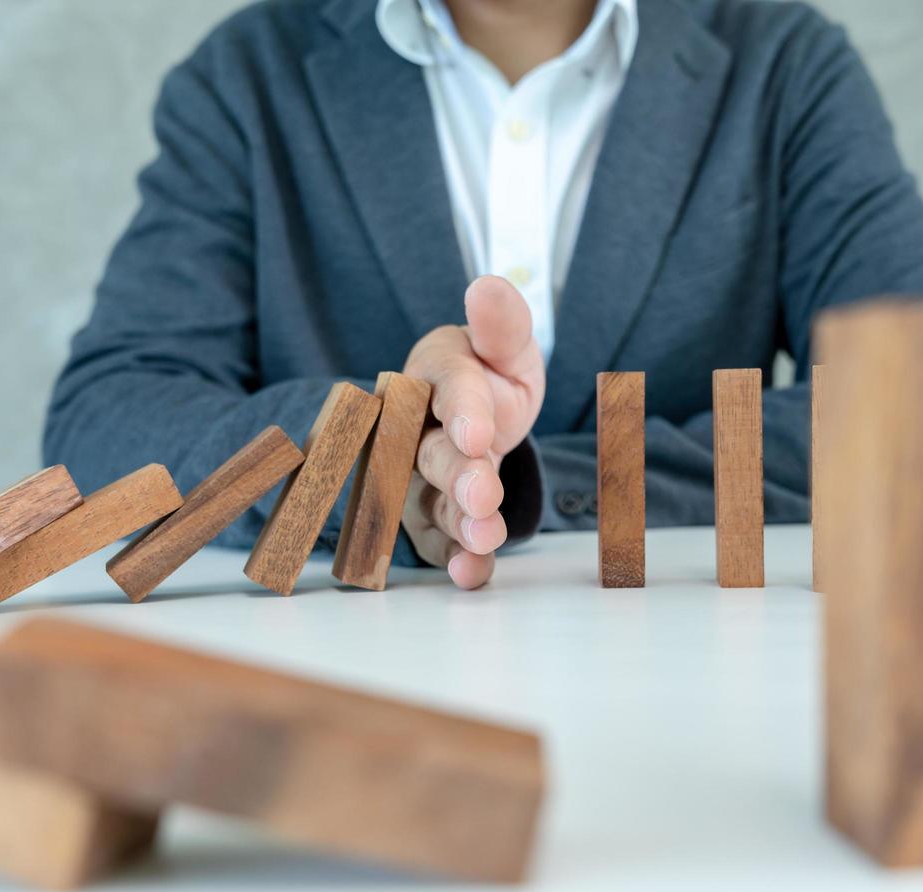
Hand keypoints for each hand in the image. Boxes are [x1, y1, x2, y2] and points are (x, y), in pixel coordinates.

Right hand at [401, 276, 544, 588]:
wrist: (480, 417)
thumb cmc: (490, 374)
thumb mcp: (506, 346)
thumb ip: (501, 324)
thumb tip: (487, 287)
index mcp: (435, 374)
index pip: (447, 386)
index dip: (462, 410)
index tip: (479, 432)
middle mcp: (416, 429)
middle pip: (433, 453)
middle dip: (458, 475)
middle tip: (482, 495)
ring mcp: (419, 478)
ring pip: (433, 501)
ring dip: (458, 522)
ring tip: (486, 537)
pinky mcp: (431, 518)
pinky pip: (440, 542)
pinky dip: (456, 560)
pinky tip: (473, 574)